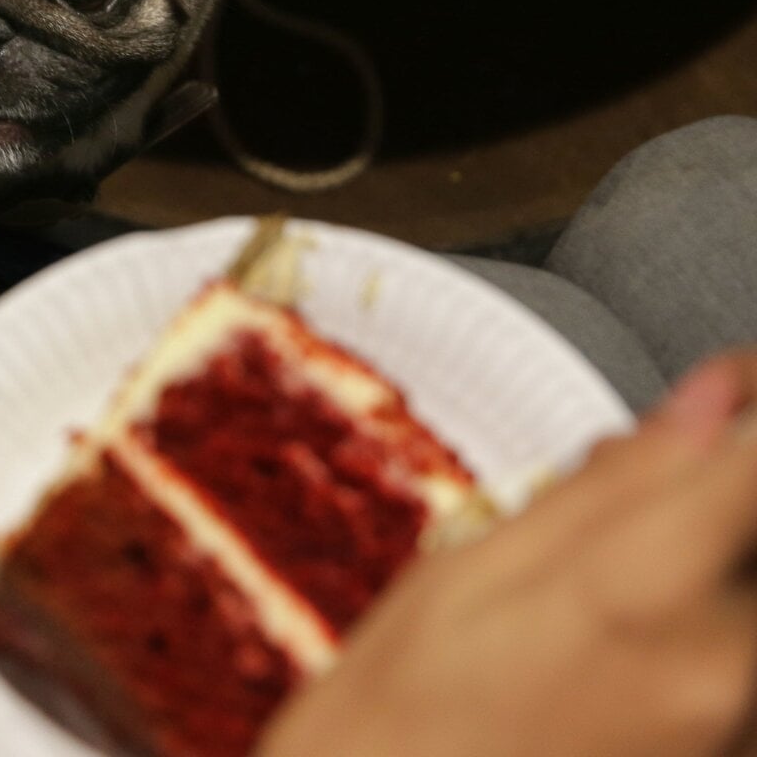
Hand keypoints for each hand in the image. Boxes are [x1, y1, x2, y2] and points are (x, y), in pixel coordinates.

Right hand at [259, 353, 756, 756]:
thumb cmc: (394, 718)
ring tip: (604, 574)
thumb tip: (710, 404)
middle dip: (714, 489)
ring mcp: (732, 727)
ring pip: (748, 592)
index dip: (749, 409)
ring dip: (706, 554)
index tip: (730, 391)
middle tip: (644, 481)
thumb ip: (607, 488)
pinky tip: (620, 637)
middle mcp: (719, 668)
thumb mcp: (469, 571)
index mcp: (642, 594)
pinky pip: (738, 660)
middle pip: (754, 533)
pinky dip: (704, 626)